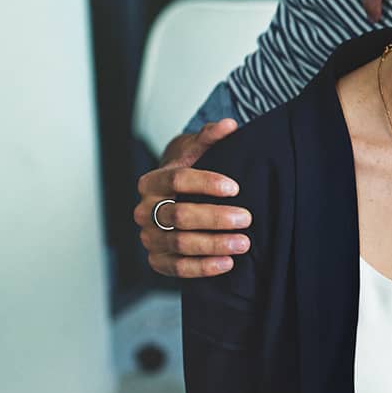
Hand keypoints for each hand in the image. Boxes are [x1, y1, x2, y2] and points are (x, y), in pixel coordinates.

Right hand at [133, 120, 250, 278]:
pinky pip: (176, 267)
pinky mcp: (156, 259)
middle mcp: (144, 210)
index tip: (235, 187)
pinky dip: (202, 267)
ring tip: (244, 242)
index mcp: (152, 182)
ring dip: (213, 244)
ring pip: (179, 243)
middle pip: (178, 215)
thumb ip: (211, 137)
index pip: (176, 180)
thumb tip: (228, 125)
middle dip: (215, 217)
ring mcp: (149, 236)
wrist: (177, 197)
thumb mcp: (199, 151)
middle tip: (247, 218)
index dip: (206, 183)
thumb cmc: (191, 172)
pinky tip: (227, 263)